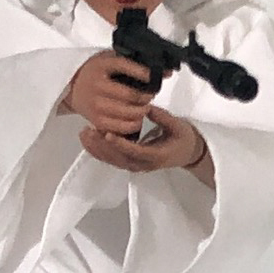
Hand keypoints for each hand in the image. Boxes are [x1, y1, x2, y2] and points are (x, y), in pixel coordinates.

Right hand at [61, 53, 159, 134]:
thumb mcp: (110, 59)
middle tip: (150, 95)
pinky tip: (136, 118)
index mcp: (102, 66)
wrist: (72, 87)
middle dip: (146, 96)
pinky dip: (133, 124)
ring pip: (128, 113)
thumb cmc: (96, 71)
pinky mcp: (96, 120)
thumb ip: (134, 63)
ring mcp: (96, 105)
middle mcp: (98, 86)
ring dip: (142, 111)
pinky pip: (121, 128)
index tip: (155, 75)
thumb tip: (166, 71)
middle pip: (131, 95)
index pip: (125, 67)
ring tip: (144, 107)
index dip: (144, 73)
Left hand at [79, 106, 208, 176]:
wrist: (189, 153)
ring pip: (113, 160)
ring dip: (97, 149)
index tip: (108, 134)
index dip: (120, 143)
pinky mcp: (131, 163)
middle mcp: (144, 164)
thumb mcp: (177, 125)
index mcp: (156, 155)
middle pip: (119, 158)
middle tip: (88, 130)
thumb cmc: (184, 139)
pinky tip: (89, 141)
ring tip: (84, 134)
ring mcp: (136, 166)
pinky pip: (113, 160)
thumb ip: (161, 117)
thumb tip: (144, 106)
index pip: (135, 151)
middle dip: (102, 145)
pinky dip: (99, 152)